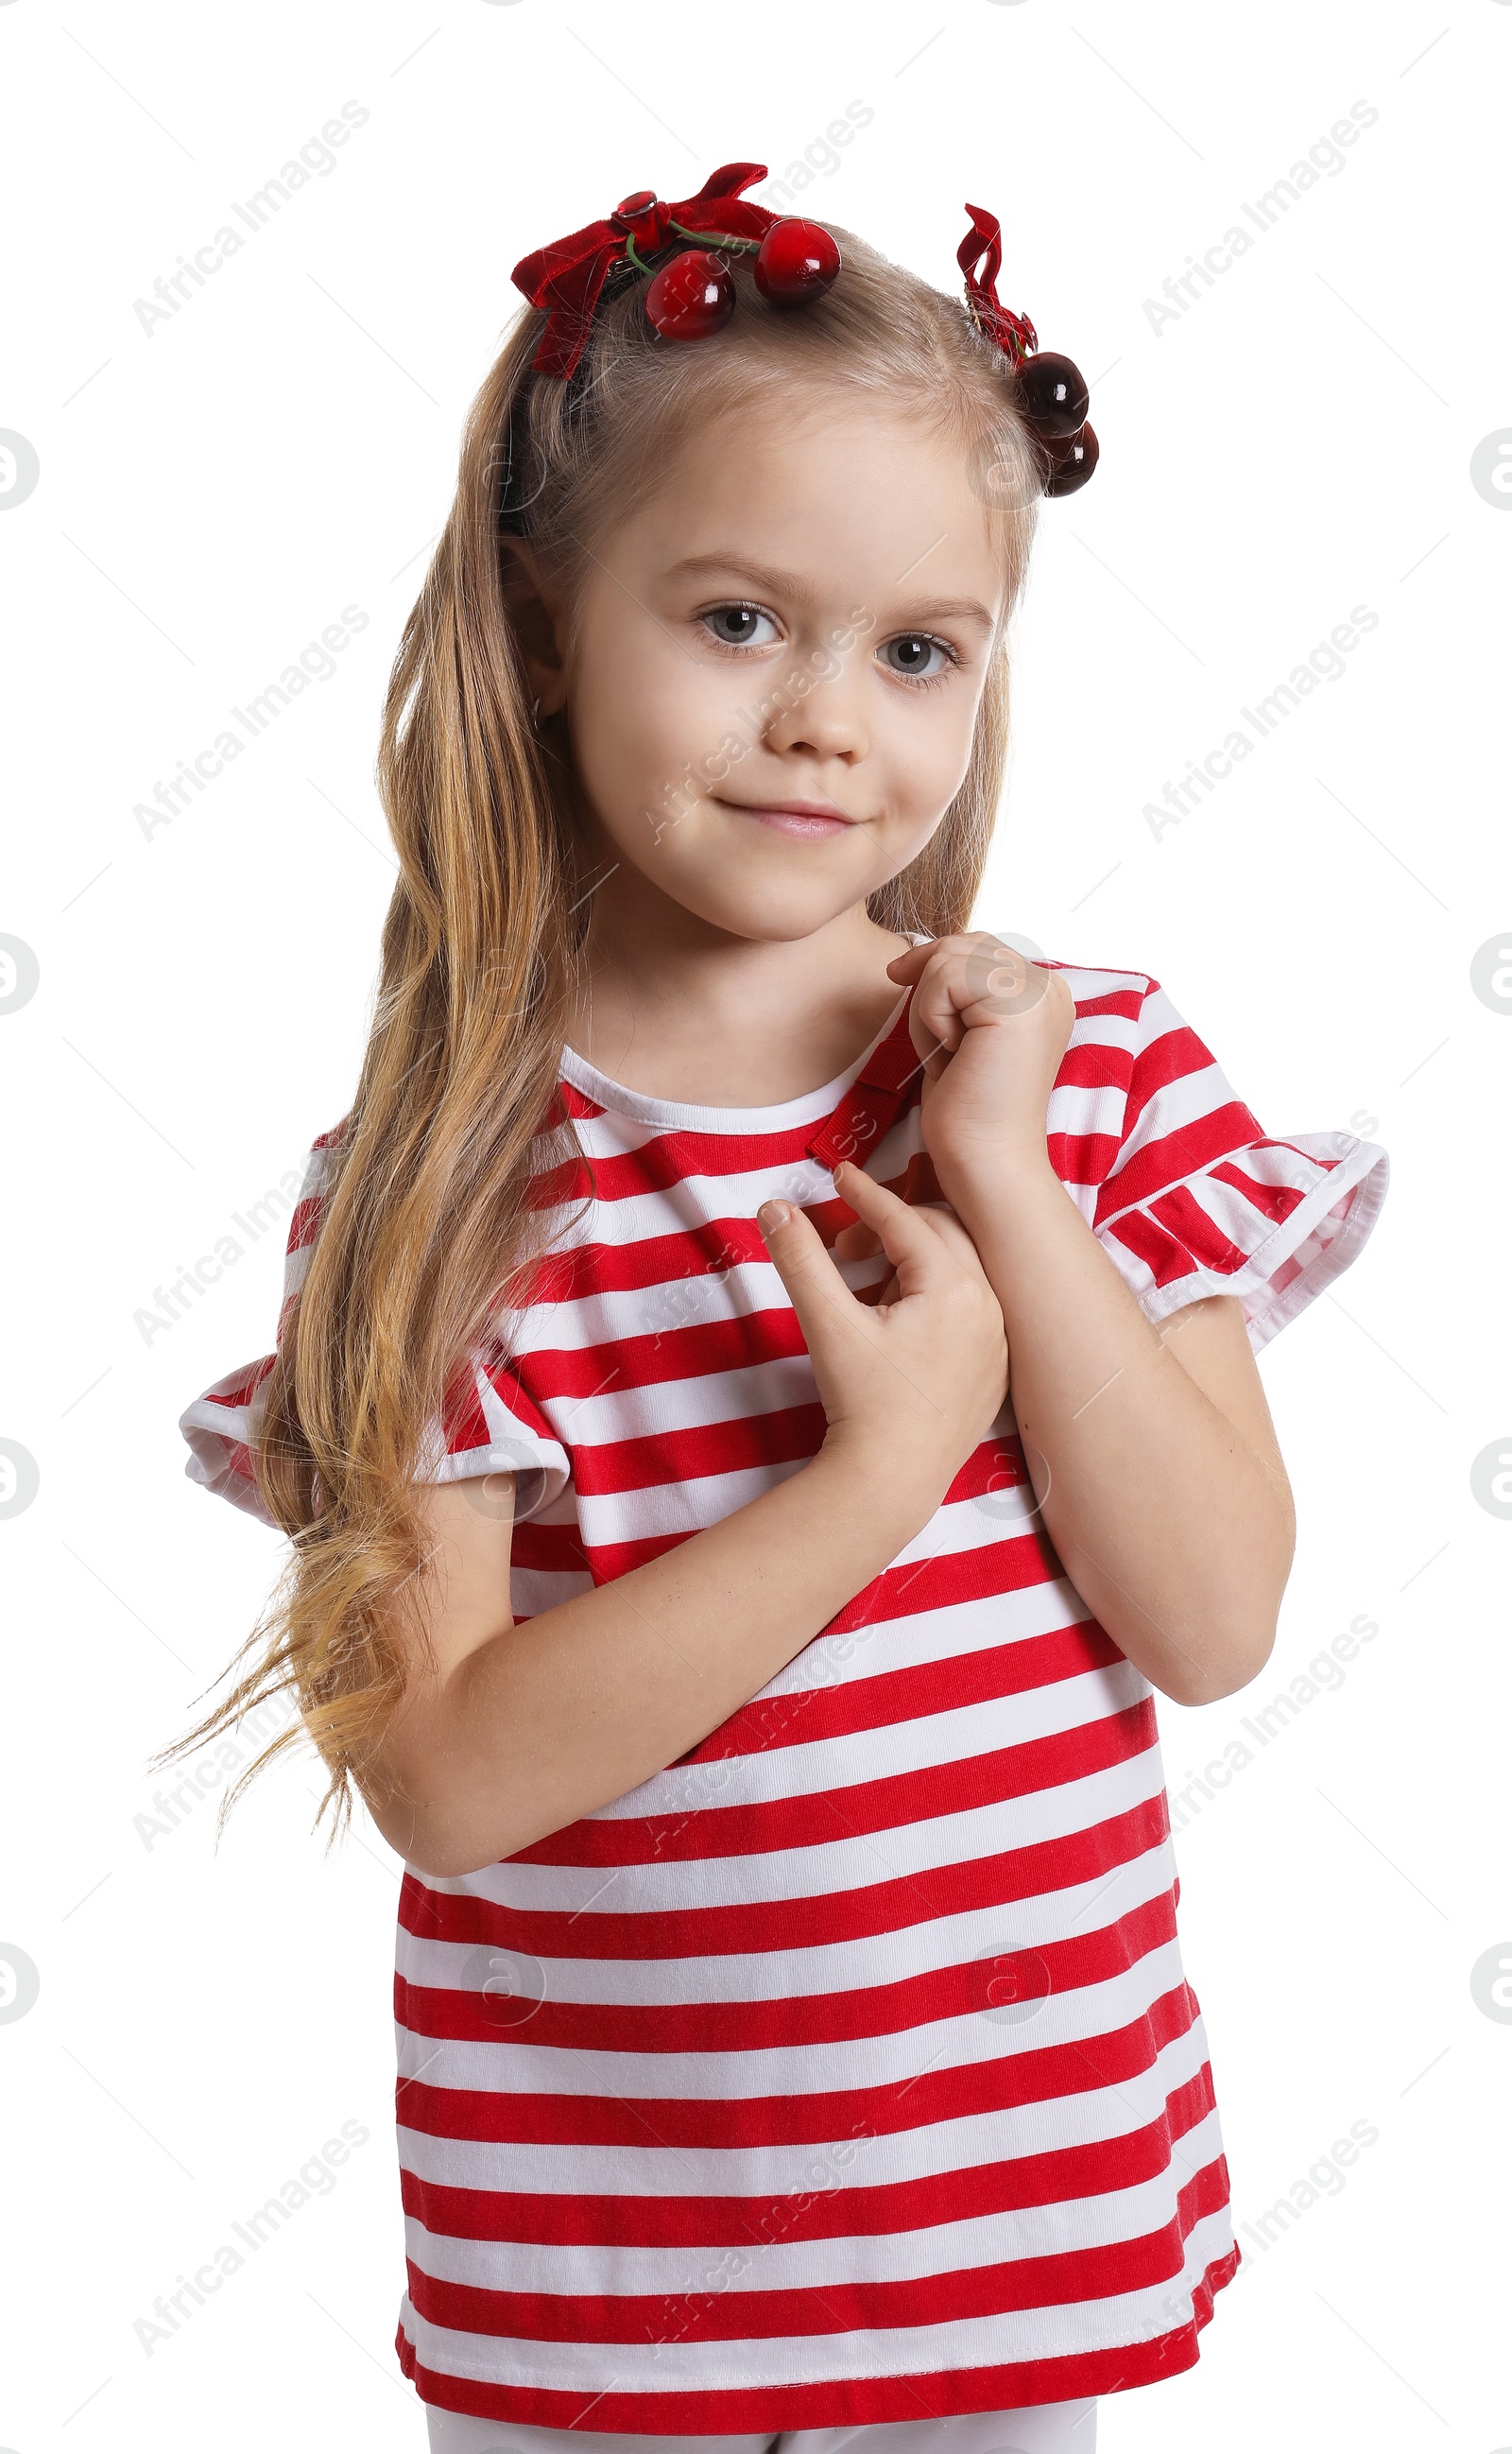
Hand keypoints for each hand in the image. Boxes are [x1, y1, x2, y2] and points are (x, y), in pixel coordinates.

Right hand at [758, 1160, 1007, 1507]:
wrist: (890, 1482)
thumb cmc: (862, 1404)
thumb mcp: (827, 1324)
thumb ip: (801, 1259)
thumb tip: (773, 1208)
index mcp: (954, 1288)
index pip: (907, 1220)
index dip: (867, 1194)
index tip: (839, 1174)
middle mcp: (988, 1307)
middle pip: (941, 1234)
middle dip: (890, 1225)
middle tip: (843, 1239)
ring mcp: (998, 1340)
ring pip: (960, 1270)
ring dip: (914, 1261)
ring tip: (866, 1281)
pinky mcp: (996, 1370)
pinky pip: (972, 1309)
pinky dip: (937, 1296)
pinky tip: (897, 1320)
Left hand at [884, 933, 1074, 1186]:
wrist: (984, 1161)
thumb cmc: (967, 1110)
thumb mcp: (962, 1033)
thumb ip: (960, 990)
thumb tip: (918, 953)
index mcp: (1044, 994)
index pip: (978, 947)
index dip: (933, 964)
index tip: (906, 989)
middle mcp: (1050, 988)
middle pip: (963, 945)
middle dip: (929, 988)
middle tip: (939, 1047)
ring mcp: (1039, 993)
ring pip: (948, 960)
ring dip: (927, 1012)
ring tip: (947, 1057)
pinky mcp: (1019, 1004)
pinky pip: (943, 978)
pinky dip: (928, 1019)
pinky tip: (951, 1057)